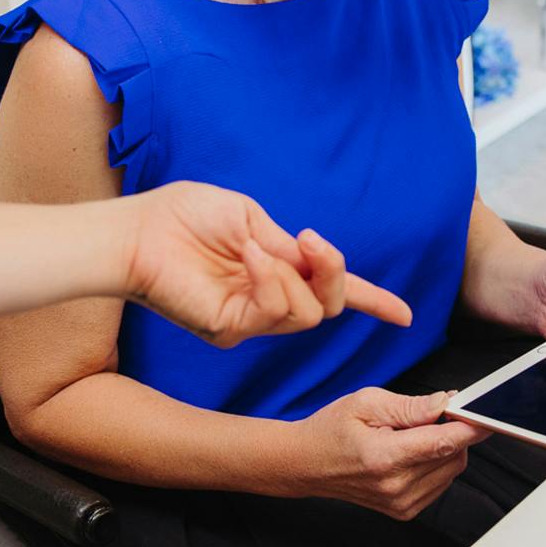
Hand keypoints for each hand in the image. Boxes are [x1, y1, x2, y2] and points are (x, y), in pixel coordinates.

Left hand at [121, 182, 411, 346]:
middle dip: (334, 272)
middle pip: (328, 305)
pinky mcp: (230, 330)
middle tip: (311, 243)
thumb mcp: (249, 216)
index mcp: (275, 269)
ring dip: (294, 274)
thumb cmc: (182, 217)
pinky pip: (275, 311)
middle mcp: (267, 299)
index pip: (330, 291)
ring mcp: (250, 319)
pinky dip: (271, 279)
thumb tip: (312, 261)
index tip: (405, 315)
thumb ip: (286, 244)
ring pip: (308, 314)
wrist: (140, 232)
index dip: (372, 301)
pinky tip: (247, 257)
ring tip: (256, 247)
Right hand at [293, 389, 487, 519]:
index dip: (470, 427)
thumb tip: (444, 404)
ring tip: (410, 435)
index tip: (485, 416)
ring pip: (451, 470)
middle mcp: (396, 487)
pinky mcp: (404, 511)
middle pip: (453, 456)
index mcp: (384, 458)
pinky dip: (436, 463)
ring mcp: (401, 503)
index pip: (443, 443)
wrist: (306, 464)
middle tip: (429, 414)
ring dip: (444, 448)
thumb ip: (410, 406)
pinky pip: (440, 483)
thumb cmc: (331, 430)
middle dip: (452, 431)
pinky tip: (411, 452)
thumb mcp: (366, 403)